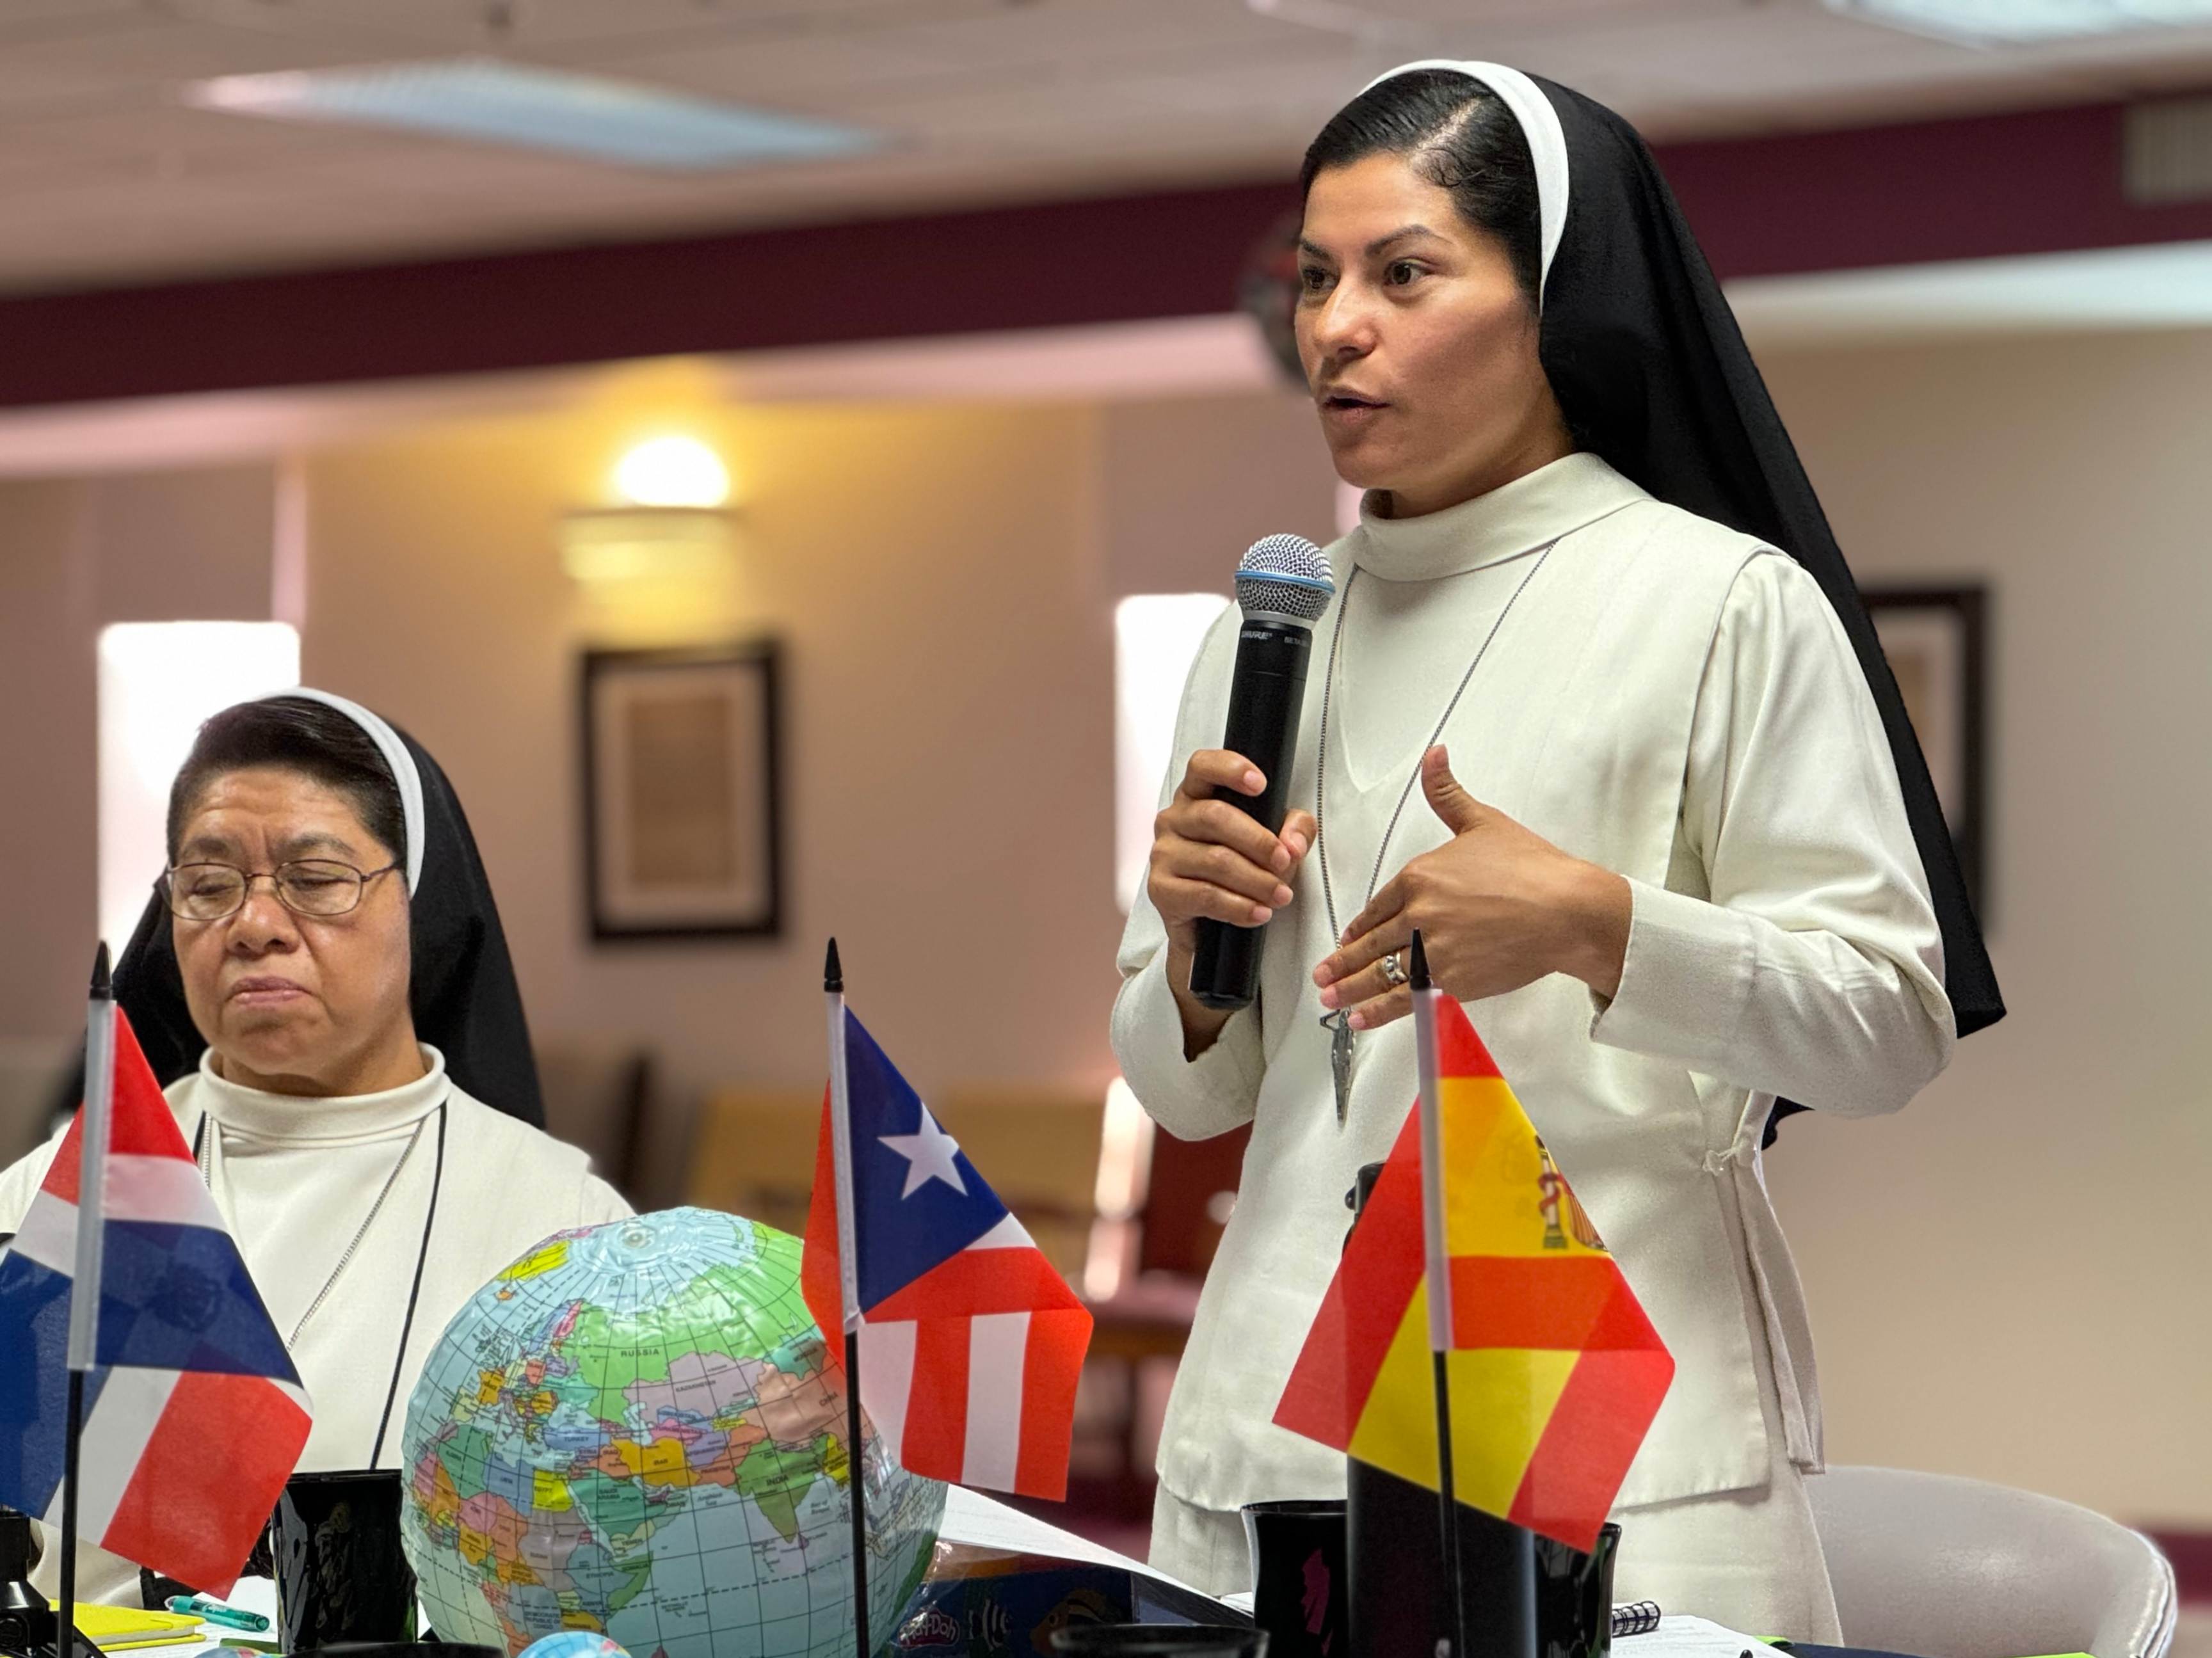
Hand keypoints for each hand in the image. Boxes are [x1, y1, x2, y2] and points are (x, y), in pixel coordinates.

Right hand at [1148, 750, 1316, 1052]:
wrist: (1210, 922)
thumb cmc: (1242, 867)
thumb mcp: (1276, 840)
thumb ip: (1295, 831)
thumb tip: (1294, 845)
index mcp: (1196, 795)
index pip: (1202, 766)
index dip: (1230, 768)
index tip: (1261, 785)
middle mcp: (1173, 819)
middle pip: (1215, 816)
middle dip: (1258, 841)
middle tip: (1286, 862)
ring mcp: (1163, 854)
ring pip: (1215, 860)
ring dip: (1256, 880)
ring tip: (1281, 896)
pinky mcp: (1161, 890)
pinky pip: (1205, 895)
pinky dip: (1238, 907)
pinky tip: (1259, 913)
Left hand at [1311, 745, 1628, 1031]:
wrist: (1568, 911)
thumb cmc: (1534, 869)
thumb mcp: (1483, 822)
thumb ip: (1448, 794)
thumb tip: (1434, 757)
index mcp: (1420, 876)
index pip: (1378, 905)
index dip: (1361, 925)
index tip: (1349, 937)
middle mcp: (1419, 914)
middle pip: (1371, 942)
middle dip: (1342, 961)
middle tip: (1322, 974)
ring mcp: (1432, 951)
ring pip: (1380, 972)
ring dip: (1350, 988)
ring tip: (1331, 998)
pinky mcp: (1452, 981)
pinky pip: (1406, 998)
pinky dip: (1380, 1010)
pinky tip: (1362, 1018)